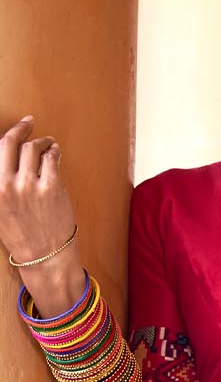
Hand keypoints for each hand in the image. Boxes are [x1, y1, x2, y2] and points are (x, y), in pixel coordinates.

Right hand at [0, 116, 76, 263]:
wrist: (44, 257)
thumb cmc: (21, 236)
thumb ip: (0, 186)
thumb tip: (4, 167)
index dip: (4, 136)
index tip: (11, 130)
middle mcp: (6, 184)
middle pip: (10, 142)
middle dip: (20, 128)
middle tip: (28, 123)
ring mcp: (30, 185)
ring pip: (33, 148)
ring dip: (41, 141)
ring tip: (47, 142)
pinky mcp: (52, 188)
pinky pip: (52, 158)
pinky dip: (54, 151)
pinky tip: (55, 152)